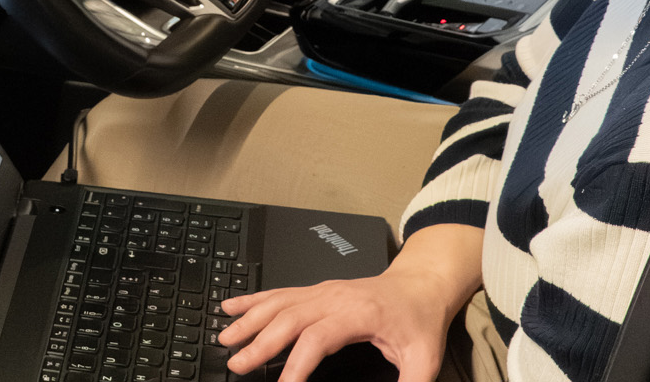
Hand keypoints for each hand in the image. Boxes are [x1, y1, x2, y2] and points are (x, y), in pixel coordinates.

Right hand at [218, 224, 483, 381]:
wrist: (422, 283)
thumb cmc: (420, 319)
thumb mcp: (423, 359)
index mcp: (357, 313)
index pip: (318, 338)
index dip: (297, 365)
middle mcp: (334, 297)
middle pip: (289, 318)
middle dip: (260, 342)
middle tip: (236, 364)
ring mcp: (323, 290)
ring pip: (279, 303)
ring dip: (250, 319)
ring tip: (226, 337)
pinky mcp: (318, 290)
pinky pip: (281, 292)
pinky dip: (255, 299)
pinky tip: (233, 304)